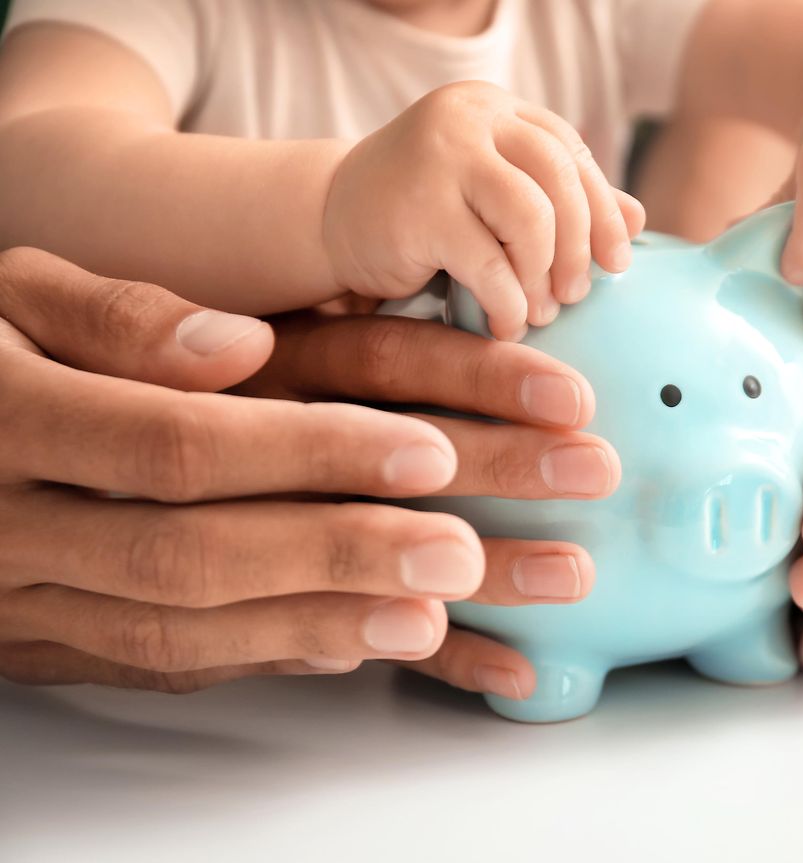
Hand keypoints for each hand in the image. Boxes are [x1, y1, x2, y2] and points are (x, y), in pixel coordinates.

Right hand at [0, 249, 615, 696]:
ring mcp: (60, 599)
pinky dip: (313, 656)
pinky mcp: (89, 641)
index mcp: (32, 416)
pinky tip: (419, 653)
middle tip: (514, 546)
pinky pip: (204, 664)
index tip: (436, 451)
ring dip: (362, 619)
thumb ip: (112, 318)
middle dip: (376, 547)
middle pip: (228, 544)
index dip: (314, 453)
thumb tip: (234, 346)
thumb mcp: (9, 303)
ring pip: (220, 624)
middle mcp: (47, 522)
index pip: (192, 445)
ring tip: (493, 608)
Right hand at [322, 81, 645, 341]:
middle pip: (560, 180)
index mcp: (497, 110)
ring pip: (534, 217)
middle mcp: (471, 119)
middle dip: (579, 247)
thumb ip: (562, 200)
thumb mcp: (496, 197)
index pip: (571, 152)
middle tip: (575, 295)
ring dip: (546, 275)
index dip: (603, 211)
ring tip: (541, 311)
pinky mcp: (418, 208)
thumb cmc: (424, 213)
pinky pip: (491, 263)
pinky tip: (506, 325)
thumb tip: (639, 219)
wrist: (328, 221)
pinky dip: (509, 303)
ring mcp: (441, 156)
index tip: (618, 263)